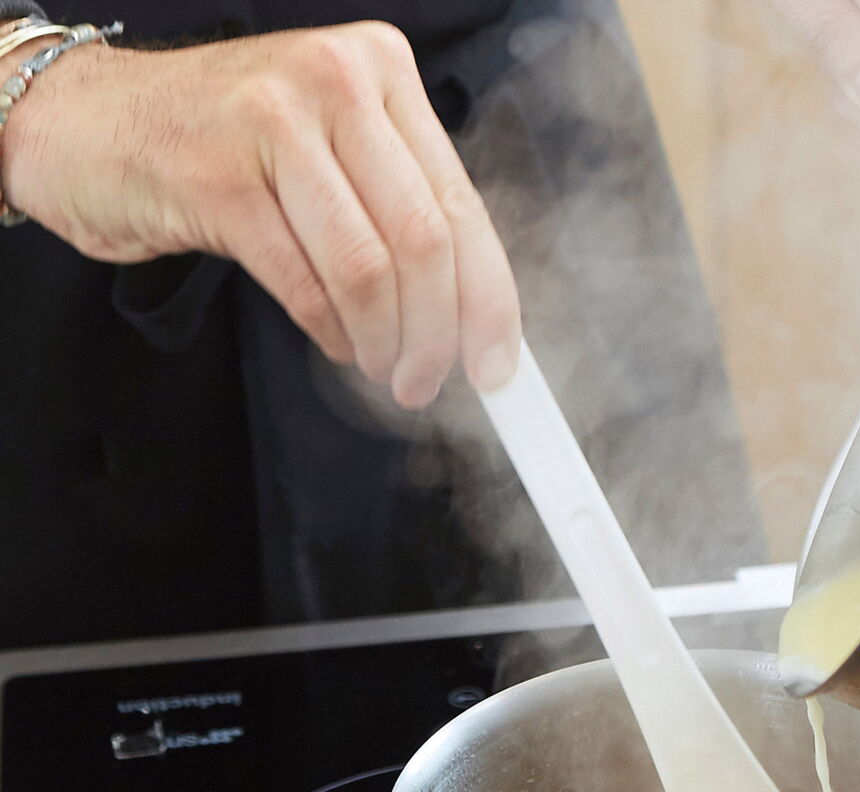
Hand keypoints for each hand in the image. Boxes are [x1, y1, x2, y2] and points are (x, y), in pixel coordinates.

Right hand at [0, 23, 521, 405]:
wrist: (92, 123)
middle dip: (438, 334)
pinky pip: (304, 284)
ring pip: (369, 268)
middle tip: (427, 381)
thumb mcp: (331, 153)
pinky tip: (335, 343)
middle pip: (425, 241)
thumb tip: (470, 315)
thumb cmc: (225, 146)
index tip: (498, 362)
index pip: (463, 205)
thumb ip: (400, 214)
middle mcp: (335, 81)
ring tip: (380, 368)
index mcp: (382, 72)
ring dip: (383, 343)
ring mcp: (273, 122)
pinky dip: (330, 332)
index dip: (490, 300)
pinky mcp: (218, 177)